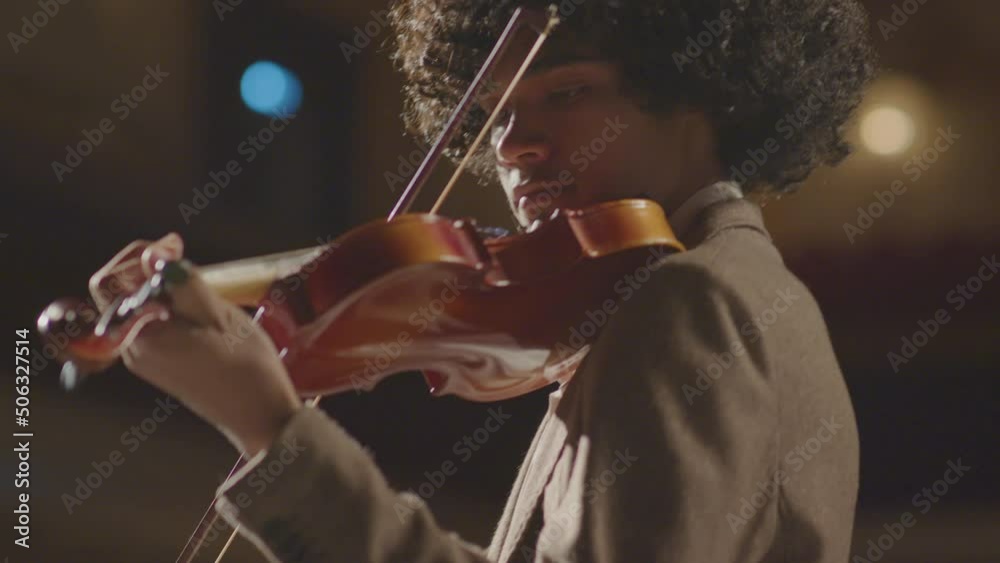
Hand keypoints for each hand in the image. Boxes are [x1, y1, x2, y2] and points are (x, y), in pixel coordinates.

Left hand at [88, 233, 301, 455]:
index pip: (113, 281)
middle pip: (124, 293)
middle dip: (152, 270)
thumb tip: (153, 255)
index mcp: (141, 336)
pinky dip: (174, 307)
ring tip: (203, 285)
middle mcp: (133, 349)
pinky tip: (203, 308)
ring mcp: (147, 359)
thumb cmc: (246, 368)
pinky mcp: (163, 365)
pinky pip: (156, 324)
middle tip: (187, 258)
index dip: (139, 255)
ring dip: (167, 288)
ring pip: (142, 307)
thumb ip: (182, 283)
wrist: (261, 416)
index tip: (176, 246)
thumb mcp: (218, 315)